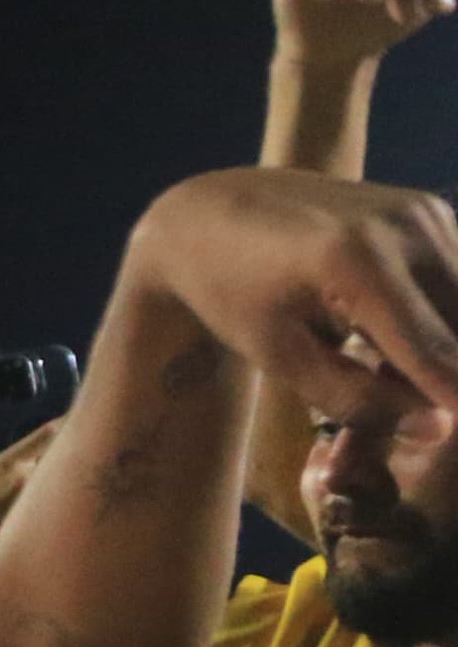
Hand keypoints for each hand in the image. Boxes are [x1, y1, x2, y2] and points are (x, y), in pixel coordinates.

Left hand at [133, 166, 457, 432]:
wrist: (212, 211)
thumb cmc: (233, 292)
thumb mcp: (279, 355)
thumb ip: (356, 398)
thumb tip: (437, 430)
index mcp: (358, 261)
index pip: (438, 351)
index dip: (454, 399)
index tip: (448, 435)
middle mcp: (407, 226)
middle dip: (447, 377)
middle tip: (387, 389)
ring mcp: (425, 213)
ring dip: (447, 349)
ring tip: (379, 363)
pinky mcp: (433, 212)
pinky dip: (442, 319)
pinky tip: (388, 335)